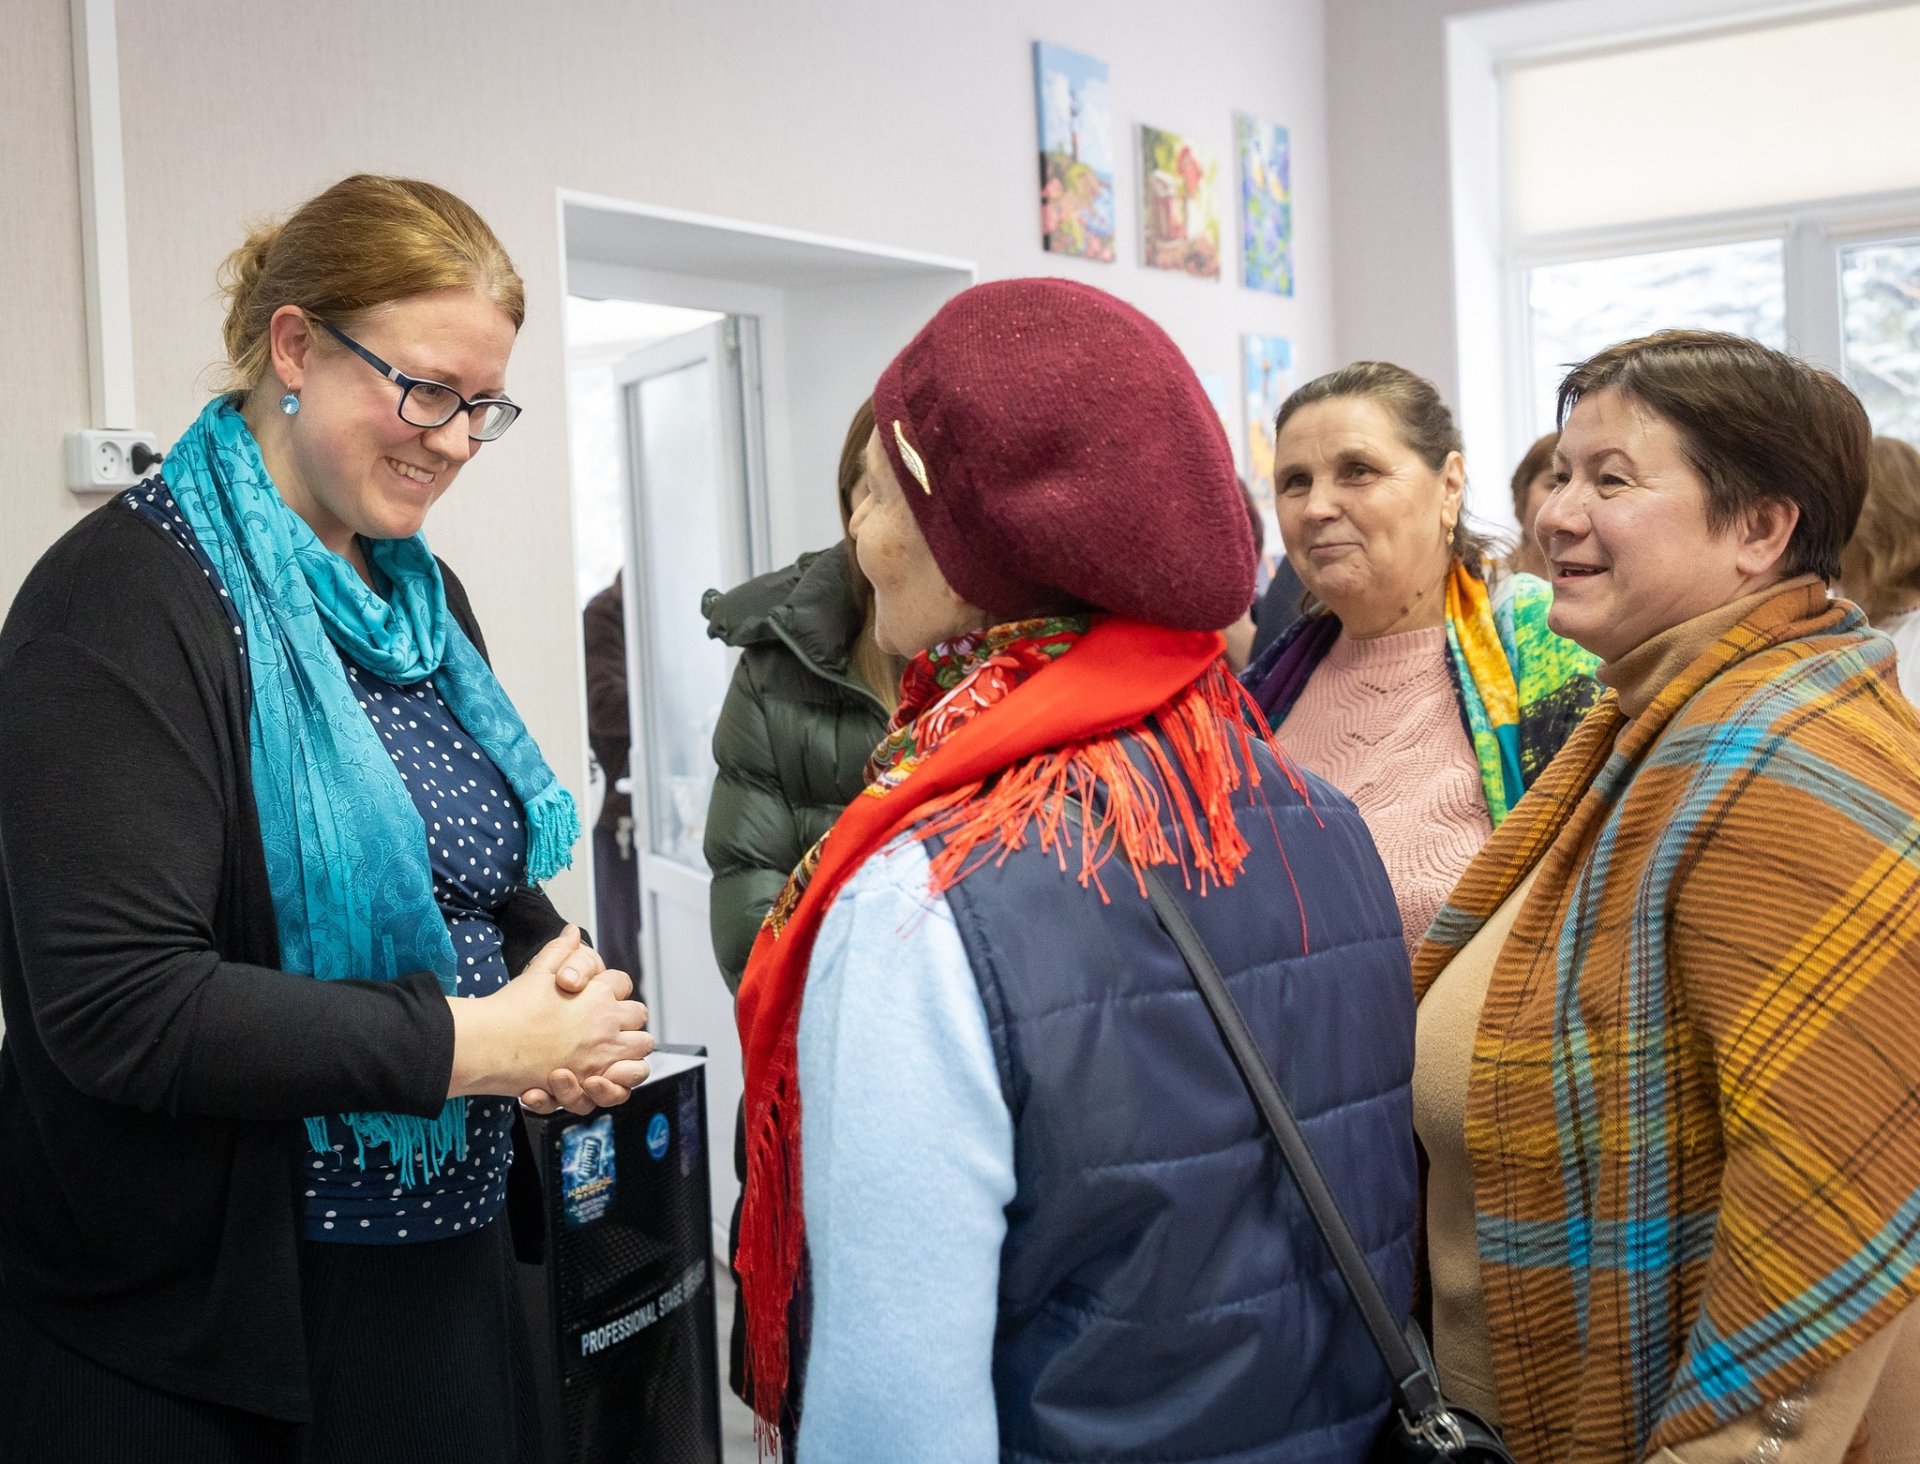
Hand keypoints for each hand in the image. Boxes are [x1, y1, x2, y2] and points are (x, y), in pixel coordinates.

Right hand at [445, 928, 654, 1105]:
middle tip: (612, 1025)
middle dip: (629, 1020)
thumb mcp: (537, 972)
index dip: (613, 990)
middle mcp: (605, 1022)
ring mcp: (601, 1054)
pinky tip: (605, 1075)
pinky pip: (623, 1084)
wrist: (489, 1044)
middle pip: (638, 1016)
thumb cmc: (510, 1009)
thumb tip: (572, 931)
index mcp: (597, 993)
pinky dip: (620, 1081)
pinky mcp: (589, 1081)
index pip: (622, 984)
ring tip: (615, 1052)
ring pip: (641, 1050)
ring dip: (631, 1049)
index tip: (602, 997)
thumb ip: (560, 951)